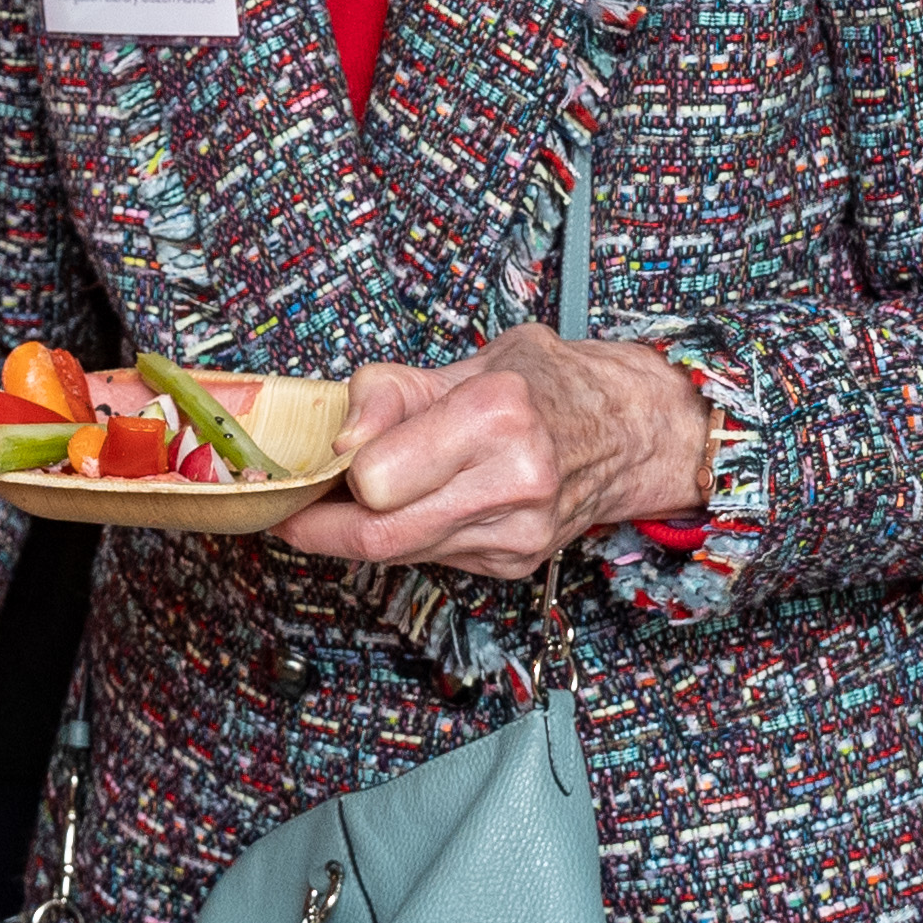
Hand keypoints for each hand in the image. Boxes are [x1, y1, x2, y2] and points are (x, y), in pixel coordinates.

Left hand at [274, 329, 708, 580]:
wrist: (629, 431)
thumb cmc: (545, 384)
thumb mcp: (466, 360)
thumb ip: (389, 393)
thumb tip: (340, 441)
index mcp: (497, 416)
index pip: (377, 481)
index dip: (333, 475)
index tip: (309, 465)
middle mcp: (514, 481)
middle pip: (380, 536)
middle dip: (324, 523)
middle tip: (293, 503)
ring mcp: (517, 533)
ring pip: (400, 554)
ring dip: (360, 530)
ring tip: (342, 498)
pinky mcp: (513, 563)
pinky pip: (431, 558)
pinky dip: (405, 534)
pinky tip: (412, 504)